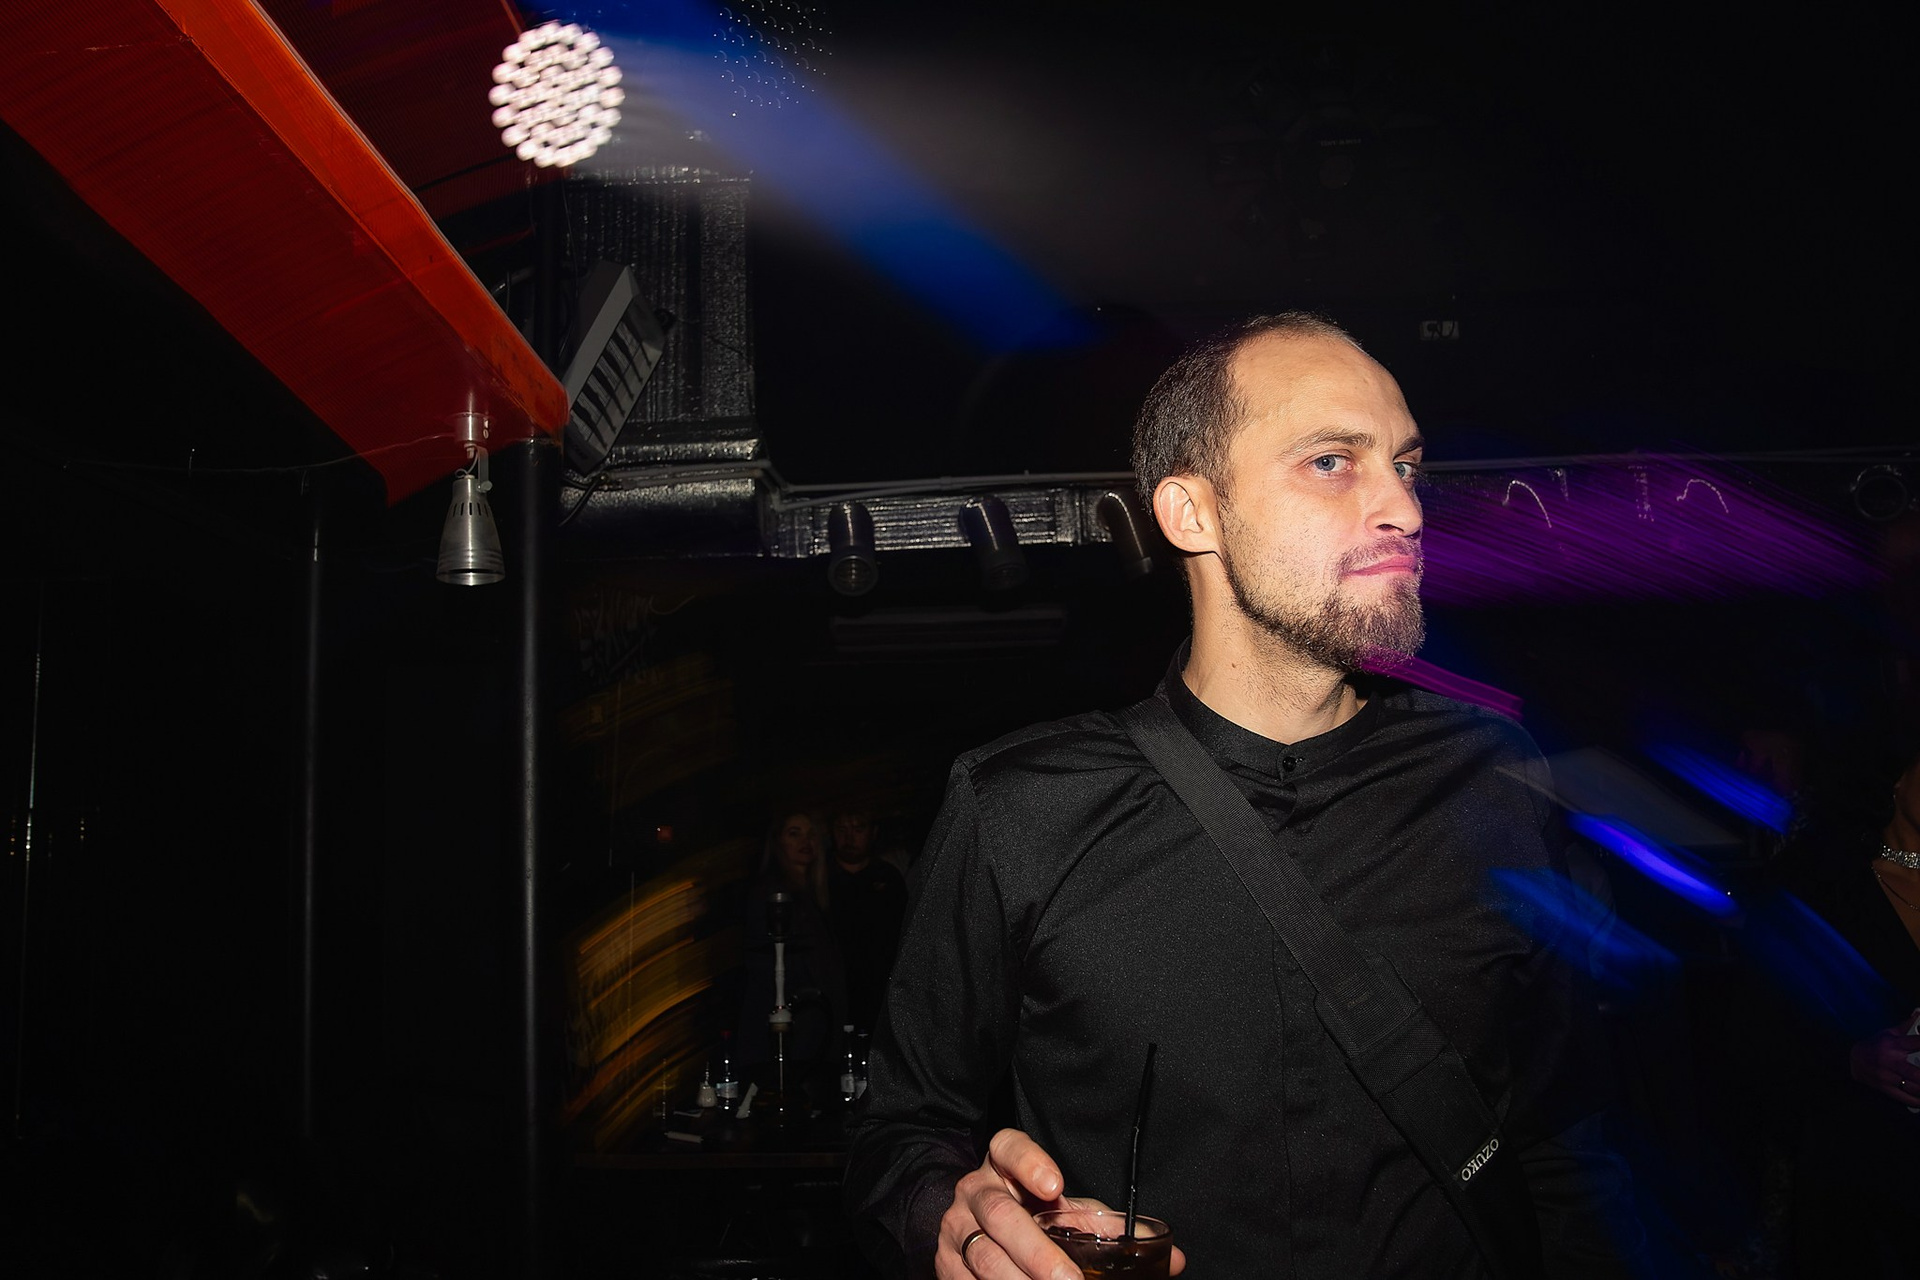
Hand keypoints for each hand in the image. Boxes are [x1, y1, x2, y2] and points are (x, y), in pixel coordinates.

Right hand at [937, 1128, 1184, 1277]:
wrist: (970, 1229)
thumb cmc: (1029, 1215)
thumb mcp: (1065, 1211)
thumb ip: (1108, 1227)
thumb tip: (1171, 1257)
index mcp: (1003, 1165)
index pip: (1009, 1147)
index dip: (1030, 1163)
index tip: (1056, 1186)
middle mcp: (974, 1191)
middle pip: (1000, 1215)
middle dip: (1038, 1253)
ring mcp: (954, 1229)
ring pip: (983, 1256)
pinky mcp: (944, 1266)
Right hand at [1848, 1026, 1919, 1106]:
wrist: (1852, 1060)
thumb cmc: (1875, 1045)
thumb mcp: (1889, 1033)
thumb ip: (1907, 1025)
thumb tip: (1919, 1012)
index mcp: (1893, 1045)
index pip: (1917, 1043)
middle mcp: (1890, 1061)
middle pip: (1916, 1074)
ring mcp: (1887, 1077)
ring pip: (1914, 1088)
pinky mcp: (1885, 1088)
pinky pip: (1905, 1098)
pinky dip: (1918, 1100)